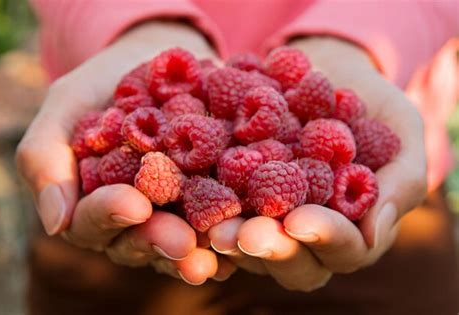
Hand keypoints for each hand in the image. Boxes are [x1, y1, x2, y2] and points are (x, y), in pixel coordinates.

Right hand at [16, 21, 234, 283]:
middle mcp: (132, 218)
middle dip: (159, 241)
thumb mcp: (68, 104)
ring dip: (197, 251)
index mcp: (92, 202)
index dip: (111, 215)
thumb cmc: (106, 84)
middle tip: (182, 241)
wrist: (161, 64)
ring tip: (215, 255)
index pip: (93, 220)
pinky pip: (216, 224)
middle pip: (140, 241)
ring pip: (179, 244)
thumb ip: (45, 156)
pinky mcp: (208, 203)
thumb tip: (55, 223)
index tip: (134, 204)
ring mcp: (172, 214)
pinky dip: (227, 233)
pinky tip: (242, 237)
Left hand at [208, 37, 426, 289]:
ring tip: (214, 228)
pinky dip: (204, 212)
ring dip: (232, 241)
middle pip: (292, 260)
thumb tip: (375, 231)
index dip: (324, 238)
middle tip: (247, 235)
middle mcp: (307, 235)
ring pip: (250, 247)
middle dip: (271, 248)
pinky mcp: (235, 197)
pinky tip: (189, 202)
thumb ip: (400, 180)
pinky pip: (218, 213)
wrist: (321, 75)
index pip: (344, 250)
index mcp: (351, 228)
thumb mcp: (399, 132)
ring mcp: (269, 219)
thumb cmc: (369, 107)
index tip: (300, 219)